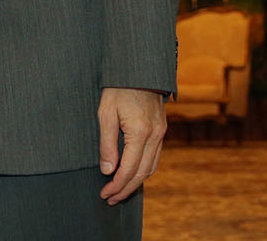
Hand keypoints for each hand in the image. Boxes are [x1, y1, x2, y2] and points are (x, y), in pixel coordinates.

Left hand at [96, 87, 165, 203]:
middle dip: (126, 189)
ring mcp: (161, 133)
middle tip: (110, 199)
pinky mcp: (162, 130)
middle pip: (141, 173)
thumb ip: (107, 144)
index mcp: (140, 132)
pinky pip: (155, 157)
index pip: (128, 169)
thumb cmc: (118, 88)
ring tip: (120, 191)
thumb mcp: (105, 113)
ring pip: (151, 168)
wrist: (138, 68)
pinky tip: (133, 174)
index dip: (116, 185)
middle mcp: (155, 136)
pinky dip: (144, 170)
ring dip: (136, 182)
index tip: (105, 194)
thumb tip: (108, 170)